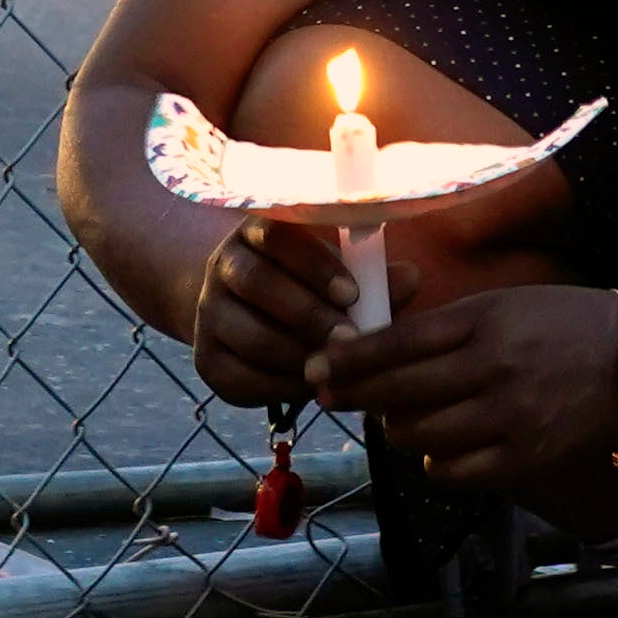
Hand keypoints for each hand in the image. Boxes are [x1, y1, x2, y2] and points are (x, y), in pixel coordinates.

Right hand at [185, 210, 355, 406]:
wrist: (253, 317)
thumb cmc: (312, 288)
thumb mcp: (341, 275)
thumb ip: (373, 279)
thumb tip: (411, 278)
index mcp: (257, 231)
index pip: (277, 236)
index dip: (314, 265)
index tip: (351, 294)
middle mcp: (224, 265)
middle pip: (257, 283)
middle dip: (308, 315)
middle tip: (349, 338)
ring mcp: (209, 313)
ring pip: (249, 334)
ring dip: (297, 354)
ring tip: (335, 366)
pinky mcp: (206, 359)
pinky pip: (240, 377)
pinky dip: (280, 386)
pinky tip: (311, 386)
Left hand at [312, 278, 617, 498]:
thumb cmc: (564, 325)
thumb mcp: (505, 304)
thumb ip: (447, 326)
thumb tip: (379, 351)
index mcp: (484, 320)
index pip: (399, 342)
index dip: (350, 359)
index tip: (316, 366)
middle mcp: (491, 367)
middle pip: (399, 391)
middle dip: (352, 395)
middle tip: (327, 396)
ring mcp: (508, 416)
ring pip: (420, 434)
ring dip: (397, 428)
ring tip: (395, 419)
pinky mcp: (523, 457)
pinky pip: (454, 470)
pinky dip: (436, 461)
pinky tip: (438, 449)